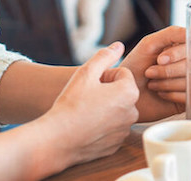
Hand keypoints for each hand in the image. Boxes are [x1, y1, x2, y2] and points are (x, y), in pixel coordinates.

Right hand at [40, 42, 139, 167]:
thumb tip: (119, 46)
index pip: (121, 74)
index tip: (91, 85)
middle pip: (122, 93)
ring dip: (106, 109)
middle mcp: (133, 112)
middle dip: (108, 92)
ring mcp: (124, 131)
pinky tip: (86, 127)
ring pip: (117, 111)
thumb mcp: (86, 73)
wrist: (57, 140)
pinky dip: (102, 127)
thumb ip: (105, 56)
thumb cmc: (71, 104)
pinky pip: (111, 129)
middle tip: (87, 98)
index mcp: (129, 92)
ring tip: (85, 113)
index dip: (104, 76)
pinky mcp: (116, 145)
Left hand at [118, 26, 187, 121]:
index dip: (180, 51)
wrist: (125, 92)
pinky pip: (190, 95)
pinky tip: (159, 93)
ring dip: (166, 83)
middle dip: (167, 70)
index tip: (160, 58)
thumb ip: (173, 33)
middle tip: (149, 72)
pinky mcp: (190, 99)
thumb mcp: (149, 44)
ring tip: (151, 84)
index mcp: (183, 46)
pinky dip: (171, 94)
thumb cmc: (135, 67)